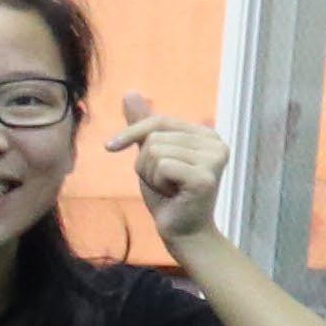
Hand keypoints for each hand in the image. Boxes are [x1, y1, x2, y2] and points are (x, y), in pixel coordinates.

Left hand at [107, 89, 228, 249]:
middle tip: (163, 183)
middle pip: (155, 137)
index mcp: (206, 134)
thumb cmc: (167, 195)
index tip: (110, 147)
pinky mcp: (205, 177)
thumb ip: (144, 126)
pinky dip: (157, 182)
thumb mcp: (151, 156)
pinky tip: (173, 194)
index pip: (158, 121)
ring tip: (169, 188)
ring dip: (151, 174)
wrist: (183, 232)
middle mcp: (215, 142)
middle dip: (146, 164)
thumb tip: (130, 92)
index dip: (132, 133)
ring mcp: (214, 159)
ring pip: (156, 151)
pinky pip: (162, 165)